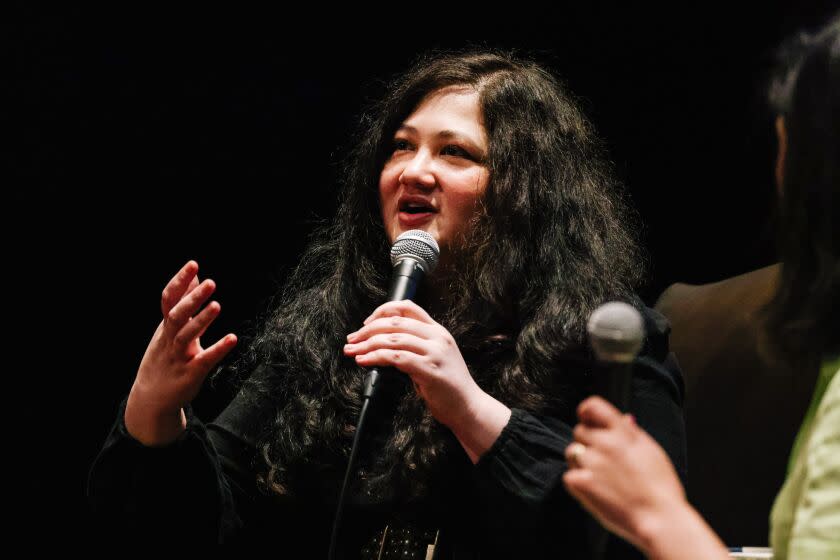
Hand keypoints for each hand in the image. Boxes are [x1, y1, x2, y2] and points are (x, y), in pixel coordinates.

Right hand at [125, 260, 236, 445]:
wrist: (151, 398)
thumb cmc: (165, 357)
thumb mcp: (171, 328)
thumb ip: (183, 303)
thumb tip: (194, 277)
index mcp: (166, 326)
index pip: (169, 300)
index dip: (179, 282)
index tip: (193, 264)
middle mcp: (169, 339)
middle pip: (176, 315)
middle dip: (192, 299)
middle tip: (210, 282)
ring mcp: (178, 357)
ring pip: (186, 336)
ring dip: (201, 321)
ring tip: (217, 305)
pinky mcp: (190, 374)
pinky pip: (204, 360)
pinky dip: (217, 349)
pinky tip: (232, 338)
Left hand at [343, 300, 509, 461]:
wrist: (468, 407)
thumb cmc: (448, 386)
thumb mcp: (435, 357)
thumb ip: (415, 346)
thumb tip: (383, 343)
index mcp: (438, 331)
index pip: (408, 307)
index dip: (383, 310)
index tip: (366, 323)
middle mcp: (437, 337)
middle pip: (395, 322)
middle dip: (368, 330)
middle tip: (352, 340)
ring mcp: (434, 353)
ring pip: (393, 339)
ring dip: (367, 345)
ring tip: (352, 351)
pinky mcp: (429, 369)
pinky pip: (396, 357)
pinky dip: (376, 357)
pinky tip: (365, 361)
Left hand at [562, 396, 688, 550]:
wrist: (660, 519)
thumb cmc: (661, 489)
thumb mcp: (652, 451)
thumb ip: (633, 433)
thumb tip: (624, 418)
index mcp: (623, 433)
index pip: (593, 406)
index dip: (586, 412)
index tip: (588, 420)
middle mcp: (605, 443)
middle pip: (579, 430)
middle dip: (587, 442)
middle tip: (603, 461)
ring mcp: (592, 462)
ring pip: (572, 452)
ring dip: (580, 462)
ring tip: (600, 478)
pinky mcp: (581, 482)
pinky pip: (569, 475)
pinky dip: (578, 483)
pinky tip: (596, 491)